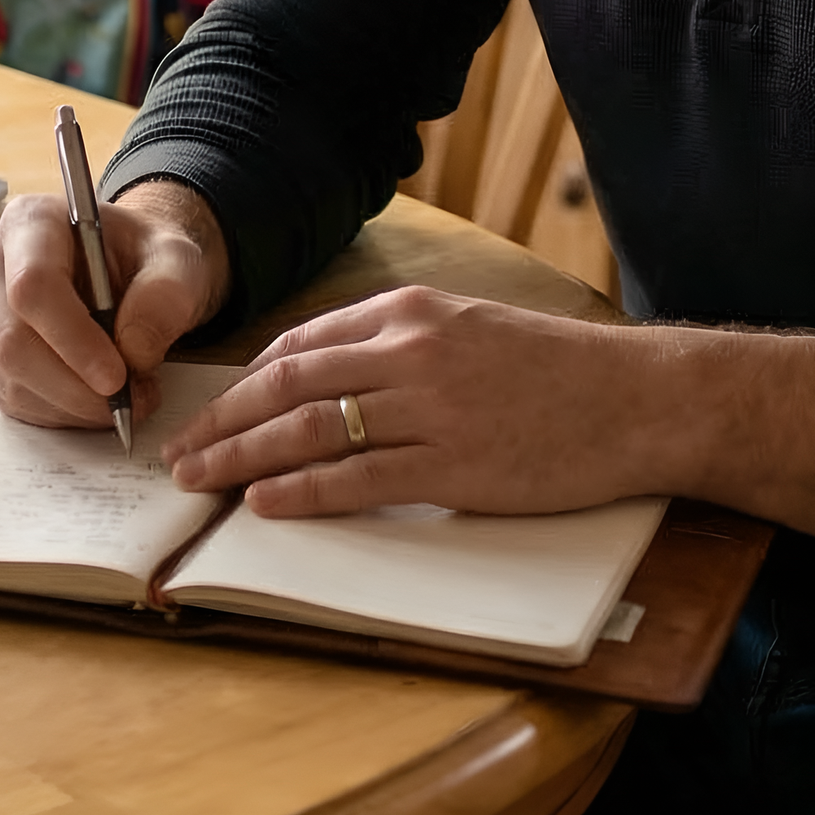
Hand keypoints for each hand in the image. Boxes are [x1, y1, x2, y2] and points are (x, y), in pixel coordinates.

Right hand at [0, 178, 228, 430]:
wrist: (126, 272)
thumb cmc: (143, 258)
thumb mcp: (176, 259)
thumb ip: (167, 293)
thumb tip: (133, 351)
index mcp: (30, 221)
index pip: (32, 285)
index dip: (72, 338)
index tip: (117, 376)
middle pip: (11, 340)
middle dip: (75, 386)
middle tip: (131, 399)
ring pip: (9, 378)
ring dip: (72, 405)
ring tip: (125, 398)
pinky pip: (9, 399)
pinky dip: (58, 413)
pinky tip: (93, 399)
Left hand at [166, 287, 814, 536]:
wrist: (637, 400)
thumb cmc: (556, 369)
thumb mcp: (470, 328)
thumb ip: (401, 343)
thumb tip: (328, 374)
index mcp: (412, 311)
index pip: (301, 343)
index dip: (245, 381)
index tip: (210, 408)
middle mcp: (411, 351)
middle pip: (288, 385)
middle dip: (223, 420)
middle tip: (177, 451)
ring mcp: (430, 411)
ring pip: (309, 430)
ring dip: (243, 456)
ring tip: (202, 480)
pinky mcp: (453, 469)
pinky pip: (357, 480)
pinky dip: (301, 491)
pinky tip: (266, 502)